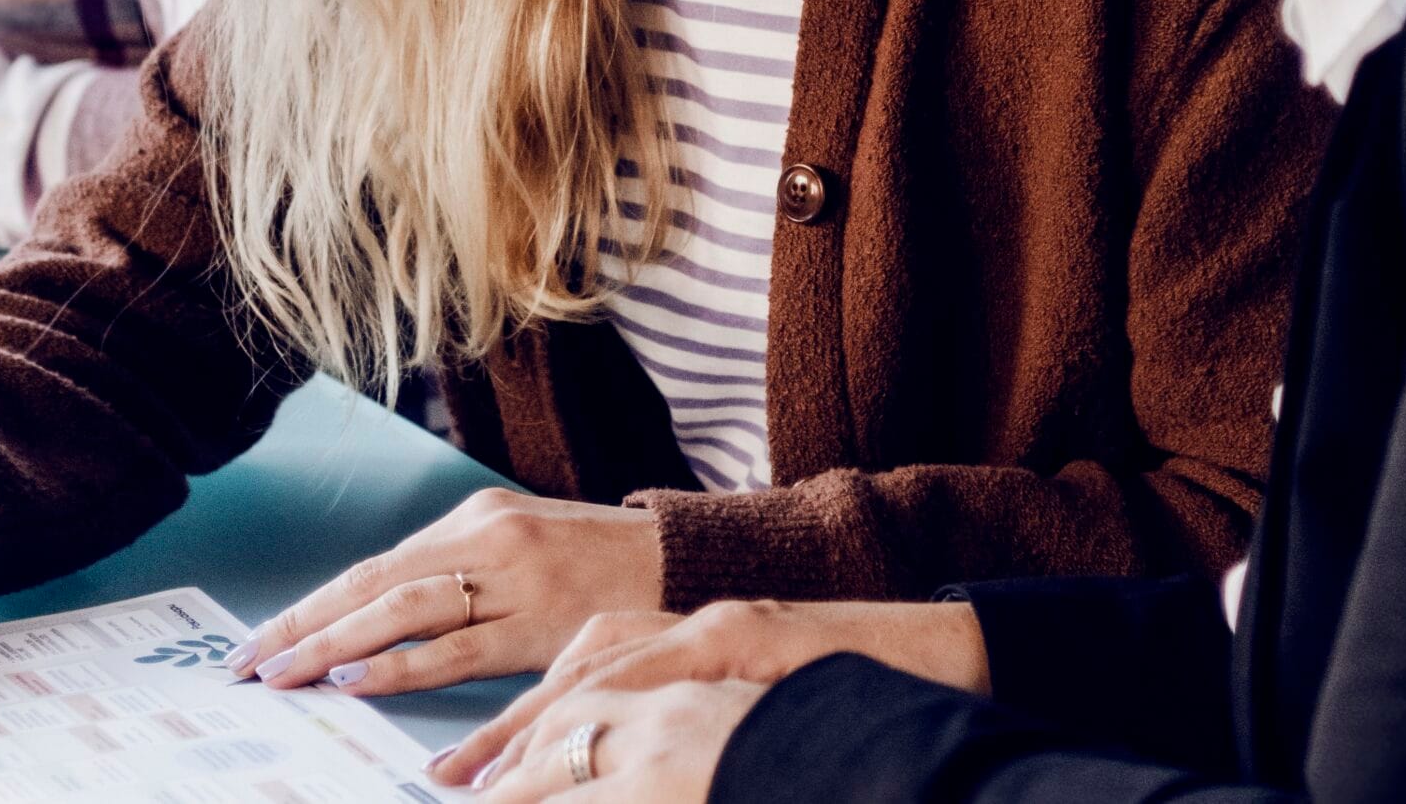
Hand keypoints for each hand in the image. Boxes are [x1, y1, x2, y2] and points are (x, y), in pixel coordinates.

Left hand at [222, 489, 662, 697]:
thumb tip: (385, 619)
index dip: (312, 604)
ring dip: (335, 646)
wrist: (684, 561)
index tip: (261, 637)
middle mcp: (488, 538)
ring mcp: (514, 578)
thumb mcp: (524, 547)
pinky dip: (403, 664)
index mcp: (477, 518)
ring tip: (285, 673)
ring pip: (405, 612)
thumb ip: (462, 573)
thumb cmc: (600, 562)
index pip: (375, 567)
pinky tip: (360, 679)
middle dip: (305, 625)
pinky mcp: (542, 621)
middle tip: (250, 662)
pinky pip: (459, 648)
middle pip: (376, 585)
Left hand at [436, 599, 990, 785]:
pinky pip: (656, 687)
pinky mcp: (750, 643)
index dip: (527, 715)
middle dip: (510, 725)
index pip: (593, 661)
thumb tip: (629, 774)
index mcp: (705, 632)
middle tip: (450, 782)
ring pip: (602, 672)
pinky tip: (566, 770)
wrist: (956, 659)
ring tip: (485, 785)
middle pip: (581, 663)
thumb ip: (708, 727)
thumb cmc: (868, 697)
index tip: (472, 769)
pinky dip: (600, 727)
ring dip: (536, 730)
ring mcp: (726, 628)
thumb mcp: (772, 710)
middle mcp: (704, 620)